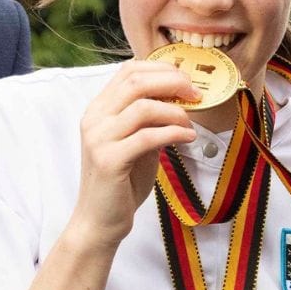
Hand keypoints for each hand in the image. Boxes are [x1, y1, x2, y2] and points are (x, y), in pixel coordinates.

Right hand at [66, 60, 198, 249]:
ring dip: (175, 112)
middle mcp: (94, 119)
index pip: (129, 70)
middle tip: (195, 94)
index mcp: (99, 109)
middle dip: (172, 83)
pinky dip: (173, 133)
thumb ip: (150, 119)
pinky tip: (187, 138)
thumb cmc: (121, 182)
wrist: (99, 221)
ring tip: (190, 124)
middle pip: (136, 82)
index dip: (161, 69)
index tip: (187, 80)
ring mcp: (99, 138)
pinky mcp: (109, 160)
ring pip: (143, 107)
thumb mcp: (137, 142)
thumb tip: (181, 98)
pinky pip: (148, 137)